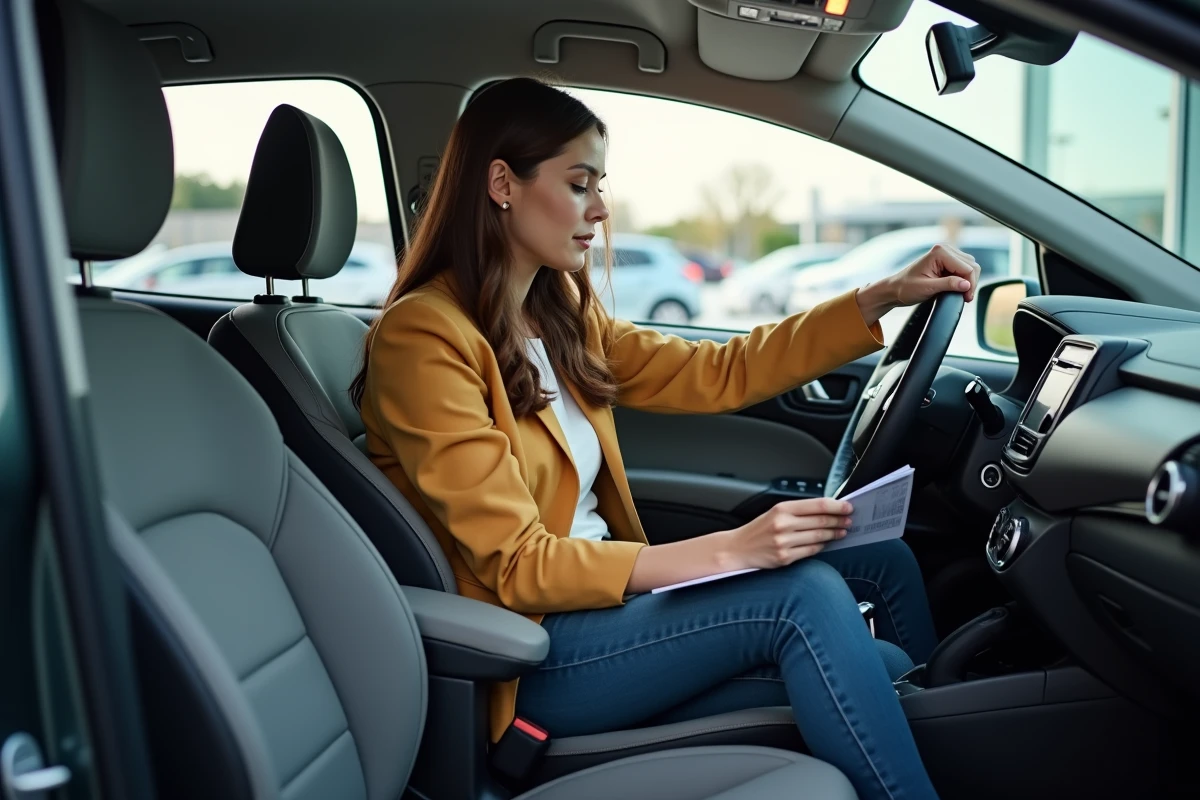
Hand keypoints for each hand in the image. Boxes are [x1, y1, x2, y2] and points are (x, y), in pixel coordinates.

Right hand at [718, 497, 852, 571]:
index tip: (848, 506)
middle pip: (821, 521)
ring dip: (834, 534)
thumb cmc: (758, 530)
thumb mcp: (775, 513)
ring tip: (842, 531)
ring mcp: (784, 542)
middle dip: (839, 520)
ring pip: (819, 537)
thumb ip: (798, 511)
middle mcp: (783, 524)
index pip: (817, 505)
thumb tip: (825, 510)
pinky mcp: (785, 558)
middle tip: (850, 519)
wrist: (738, 549)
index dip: (837, 506)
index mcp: (782, 509)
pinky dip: (821, 546)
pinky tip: (827, 543)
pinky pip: (811, 551)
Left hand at [855, 243, 982, 325]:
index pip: (967, 268)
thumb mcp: (927, 288)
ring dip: (968, 281)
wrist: (895, 289)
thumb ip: (948, 284)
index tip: (966, 298)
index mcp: (940, 252)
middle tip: (965, 298)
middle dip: (971, 283)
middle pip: (972, 266)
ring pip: (970, 267)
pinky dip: (964, 280)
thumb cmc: (906, 288)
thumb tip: (967, 285)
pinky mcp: (947, 261)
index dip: (970, 285)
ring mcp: (947, 254)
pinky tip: (958, 289)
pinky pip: (964, 269)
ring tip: (961, 295)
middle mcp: (945, 249)